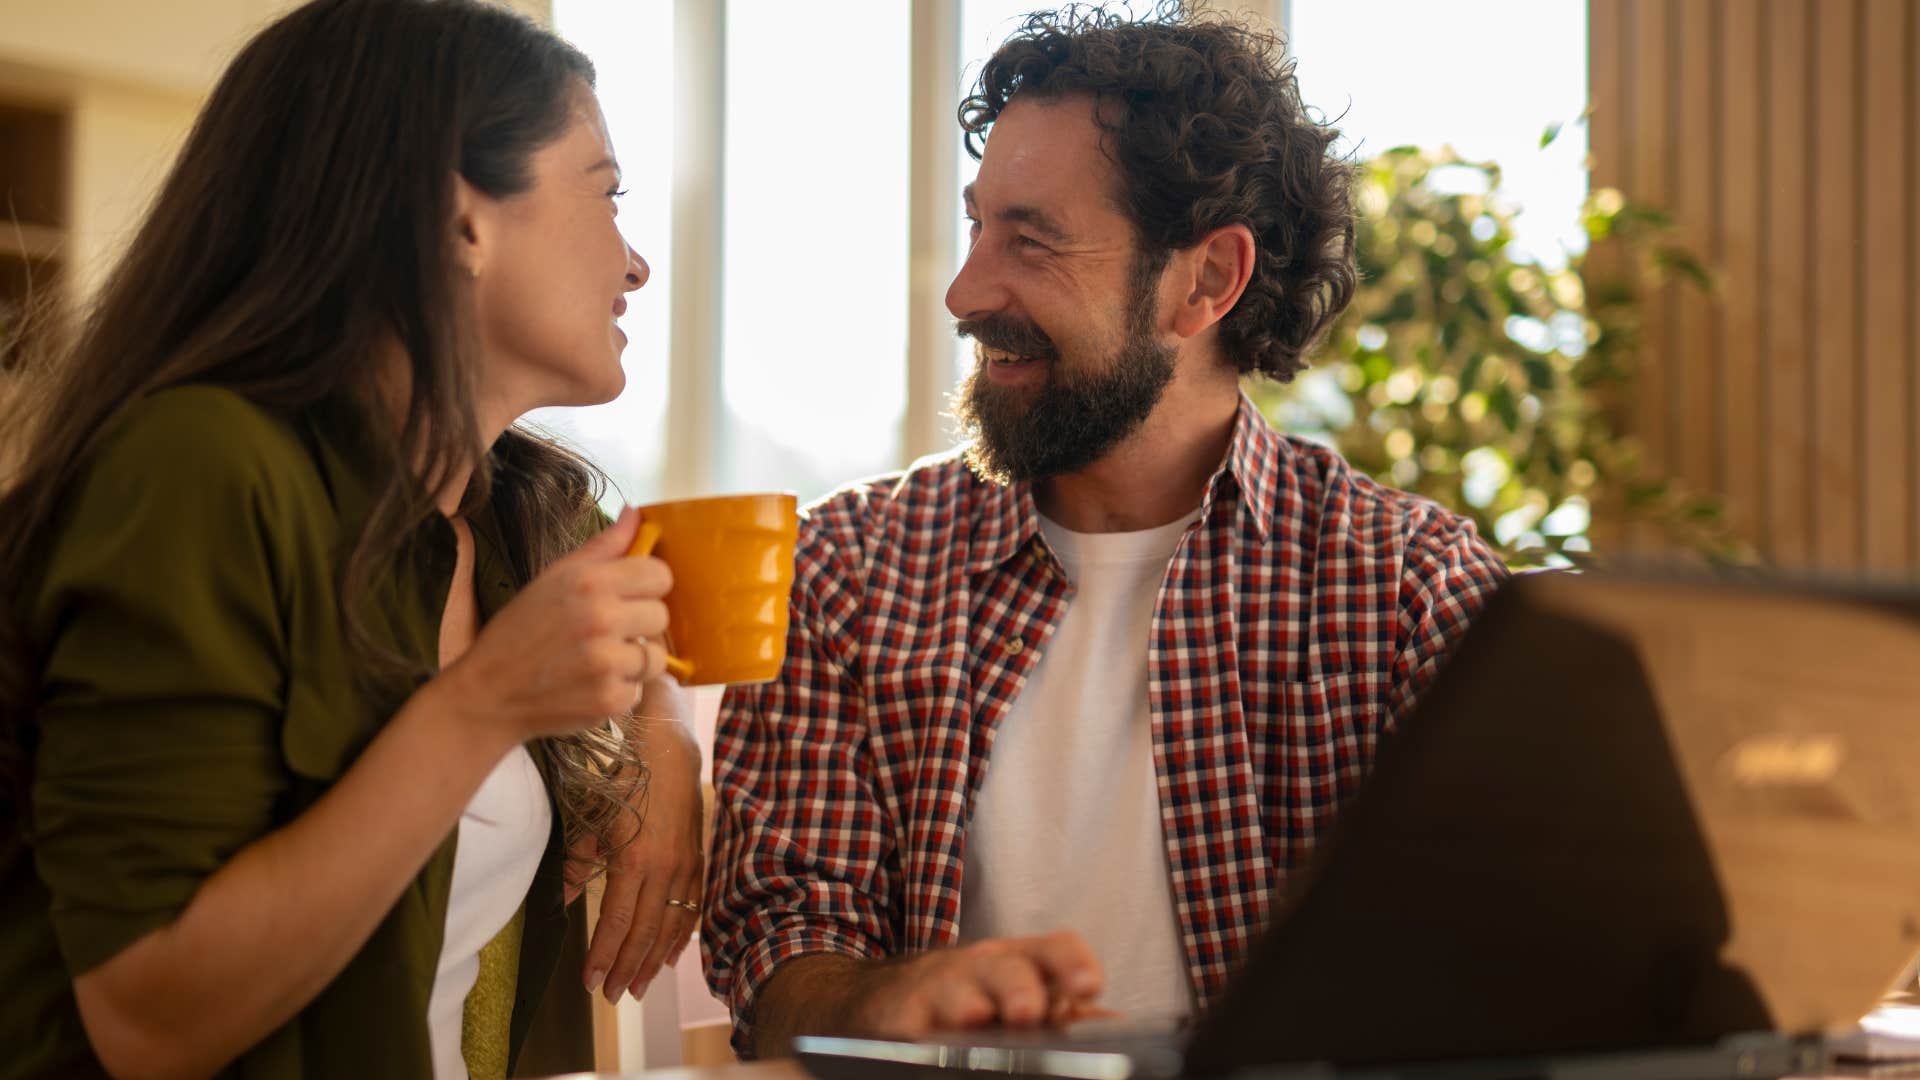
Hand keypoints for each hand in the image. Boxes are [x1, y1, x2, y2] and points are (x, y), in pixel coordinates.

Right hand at [437, 505, 671, 742]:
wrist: (488, 694)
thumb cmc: (521, 631)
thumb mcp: (554, 577)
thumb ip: (603, 546)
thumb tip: (636, 513)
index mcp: (589, 582)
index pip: (660, 574)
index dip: (648, 586)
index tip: (630, 595)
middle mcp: (601, 619)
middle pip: (661, 615)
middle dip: (639, 624)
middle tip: (606, 632)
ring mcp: (607, 662)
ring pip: (656, 656)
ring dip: (632, 660)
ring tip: (596, 659)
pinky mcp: (610, 699)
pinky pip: (639, 688)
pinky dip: (619, 689)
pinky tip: (588, 683)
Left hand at [567, 694, 705, 1004]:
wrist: (667, 744)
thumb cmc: (622, 776)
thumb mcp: (590, 816)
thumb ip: (577, 862)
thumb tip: (562, 900)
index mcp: (633, 860)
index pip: (615, 923)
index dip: (602, 956)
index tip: (589, 982)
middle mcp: (663, 868)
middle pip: (644, 932)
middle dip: (626, 968)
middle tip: (612, 997)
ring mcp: (685, 864)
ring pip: (670, 925)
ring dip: (652, 960)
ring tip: (637, 987)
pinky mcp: (697, 857)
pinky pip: (692, 906)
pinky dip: (681, 934)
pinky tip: (670, 955)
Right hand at [853, 931, 1105, 1038]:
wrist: (893, 995)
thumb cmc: (973, 993)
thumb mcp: (1020, 991)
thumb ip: (1065, 1007)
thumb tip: (1113, 1023)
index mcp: (1022, 961)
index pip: (1055, 948)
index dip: (1073, 963)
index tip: (1089, 986)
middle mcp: (983, 968)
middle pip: (1006, 969)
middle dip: (1018, 988)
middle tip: (1028, 1011)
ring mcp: (942, 990)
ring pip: (956, 993)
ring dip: (967, 1006)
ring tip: (976, 1017)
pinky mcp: (904, 1016)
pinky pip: (914, 1025)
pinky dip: (922, 1033)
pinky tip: (929, 1041)